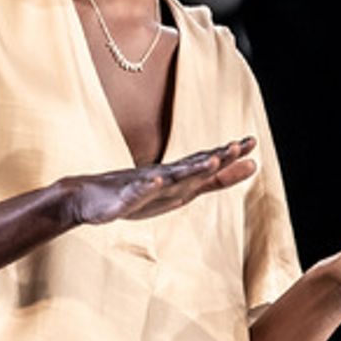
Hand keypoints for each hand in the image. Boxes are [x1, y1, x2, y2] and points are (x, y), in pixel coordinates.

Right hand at [64, 139, 257, 226]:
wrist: (89, 198)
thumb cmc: (137, 194)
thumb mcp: (180, 191)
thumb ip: (212, 180)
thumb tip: (244, 166)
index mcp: (178, 178)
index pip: (208, 164)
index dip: (230, 156)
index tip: (252, 143)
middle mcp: (165, 178)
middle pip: (195, 166)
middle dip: (218, 157)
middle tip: (239, 145)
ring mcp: (144, 185)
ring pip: (171, 177)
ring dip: (190, 169)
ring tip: (209, 161)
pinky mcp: (125, 197)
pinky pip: (138, 191)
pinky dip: (148, 186)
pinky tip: (156, 180)